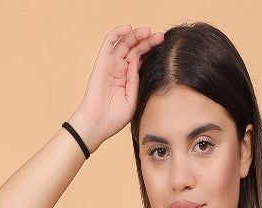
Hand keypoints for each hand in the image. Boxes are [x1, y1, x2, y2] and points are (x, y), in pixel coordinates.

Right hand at [71, 24, 164, 149]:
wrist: (98, 124)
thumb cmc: (114, 118)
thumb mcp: (132, 100)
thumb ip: (135, 81)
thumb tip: (137, 61)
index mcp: (129, 77)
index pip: (142, 58)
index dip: (151, 50)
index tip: (163, 44)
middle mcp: (121, 68)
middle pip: (135, 48)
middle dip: (147, 41)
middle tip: (159, 36)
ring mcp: (112, 64)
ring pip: (125, 42)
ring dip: (136, 34)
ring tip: (147, 31)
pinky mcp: (102, 61)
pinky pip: (109, 42)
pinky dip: (118, 33)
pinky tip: (128, 28)